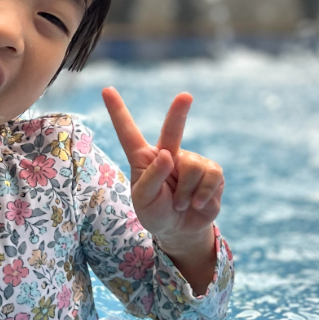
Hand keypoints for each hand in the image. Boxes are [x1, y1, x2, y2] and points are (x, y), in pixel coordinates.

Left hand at [102, 87, 223, 255]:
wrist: (181, 230)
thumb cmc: (156, 212)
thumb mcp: (144, 199)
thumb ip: (152, 177)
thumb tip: (167, 154)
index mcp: (143, 158)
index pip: (128, 132)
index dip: (117, 111)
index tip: (106, 90)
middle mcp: (168, 153)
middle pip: (173, 129)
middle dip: (179, 112)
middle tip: (185, 96)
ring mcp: (191, 160)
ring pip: (192, 167)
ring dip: (185, 193)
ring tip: (179, 203)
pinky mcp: (211, 171)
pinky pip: (211, 177)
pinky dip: (203, 195)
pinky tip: (197, 203)